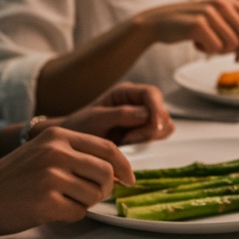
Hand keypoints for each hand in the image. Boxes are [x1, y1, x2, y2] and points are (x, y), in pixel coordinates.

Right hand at [0, 126, 134, 236]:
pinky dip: (70, 216)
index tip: (129, 179)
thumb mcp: (42, 153)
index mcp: (58, 136)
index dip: (124, 165)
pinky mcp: (46, 202)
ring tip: (63, 201)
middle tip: (93, 196)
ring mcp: (51, 177)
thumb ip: (76, 155)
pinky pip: (78, 213)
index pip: (108, 147)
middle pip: (106, 172)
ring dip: (86, 203)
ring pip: (95, 194)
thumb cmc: (10, 181)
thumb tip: (117, 170)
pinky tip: (50, 211)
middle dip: (106, 188)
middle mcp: (56, 152)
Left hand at [59, 82, 173, 144]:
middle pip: (162, 111)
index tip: (154, 127)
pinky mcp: (144, 133)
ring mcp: (143, 118)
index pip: (151, 94)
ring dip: (151, 136)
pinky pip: (158, 137)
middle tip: (130, 139)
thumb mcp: (95, 119)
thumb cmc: (80, 128)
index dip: (157, 109)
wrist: (74, 144)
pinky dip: (150, 142)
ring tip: (128, 142)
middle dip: (152, 127)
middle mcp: (138, 102)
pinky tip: (131, 146)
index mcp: (126, 92)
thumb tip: (147, 114)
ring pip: (164, 125)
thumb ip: (120, 114)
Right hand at [135, 0, 238, 60]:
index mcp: (231, 2)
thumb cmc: (192, 25)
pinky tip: (197, 43)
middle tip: (235, 58)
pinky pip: (215, 48)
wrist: (159, 22)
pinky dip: (208, 51)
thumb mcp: (219, 21)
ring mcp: (210, 13)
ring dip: (221, 51)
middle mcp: (222, 4)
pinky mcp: (197, 24)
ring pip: (232, 45)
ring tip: (208, 43)